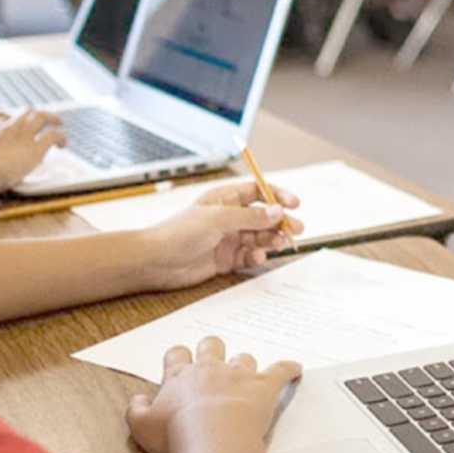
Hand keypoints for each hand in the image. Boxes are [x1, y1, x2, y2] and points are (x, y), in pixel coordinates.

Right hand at [0, 110, 64, 189]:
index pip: (2, 123)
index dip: (10, 126)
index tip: (15, 131)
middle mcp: (6, 129)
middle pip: (24, 113)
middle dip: (35, 116)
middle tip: (44, 121)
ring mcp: (22, 136)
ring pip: (42, 117)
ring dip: (52, 119)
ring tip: (60, 125)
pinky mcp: (35, 148)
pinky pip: (53, 136)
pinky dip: (60, 137)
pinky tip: (63, 144)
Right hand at [126, 336, 301, 452]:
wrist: (211, 438)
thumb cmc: (175, 435)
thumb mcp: (140, 426)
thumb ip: (136, 409)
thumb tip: (138, 398)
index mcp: (180, 376)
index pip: (176, 354)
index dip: (178, 356)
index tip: (179, 361)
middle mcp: (209, 369)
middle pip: (211, 345)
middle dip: (211, 348)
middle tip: (212, 357)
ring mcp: (239, 375)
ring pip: (244, 357)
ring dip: (244, 363)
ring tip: (246, 373)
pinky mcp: (264, 387)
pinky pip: (281, 370)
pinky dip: (290, 369)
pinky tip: (296, 369)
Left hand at [136, 182, 302, 289]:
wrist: (156, 261)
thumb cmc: (178, 232)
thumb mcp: (219, 218)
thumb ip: (251, 217)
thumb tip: (277, 211)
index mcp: (225, 199)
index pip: (258, 192)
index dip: (277, 196)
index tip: (294, 204)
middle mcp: (228, 217)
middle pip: (263, 216)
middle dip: (281, 222)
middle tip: (296, 229)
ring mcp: (227, 238)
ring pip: (259, 237)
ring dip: (271, 240)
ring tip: (279, 244)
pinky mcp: (224, 259)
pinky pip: (248, 256)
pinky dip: (256, 256)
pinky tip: (256, 257)